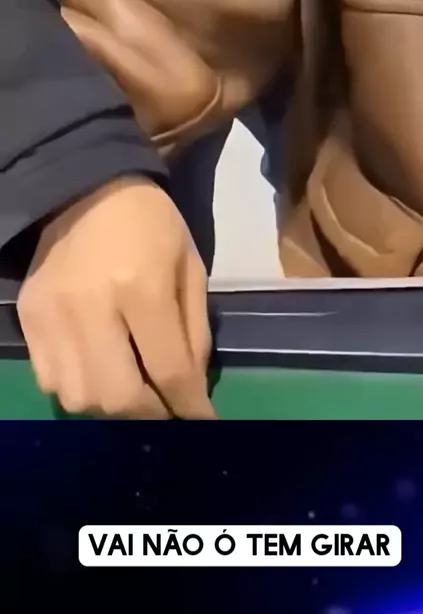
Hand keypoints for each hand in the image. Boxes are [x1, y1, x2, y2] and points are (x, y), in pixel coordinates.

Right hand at [17, 177, 215, 418]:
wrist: (85, 190)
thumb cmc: (150, 225)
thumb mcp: (189, 268)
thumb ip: (194, 332)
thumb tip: (193, 391)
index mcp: (142, 287)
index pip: (168, 370)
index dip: (190, 407)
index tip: (203, 424)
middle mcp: (91, 307)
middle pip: (118, 397)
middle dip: (151, 416)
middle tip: (167, 411)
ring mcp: (52, 316)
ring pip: (80, 399)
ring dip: (113, 407)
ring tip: (133, 390)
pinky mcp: (27, 318)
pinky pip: (50, 381)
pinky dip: (79, 389)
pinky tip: (98, 370)